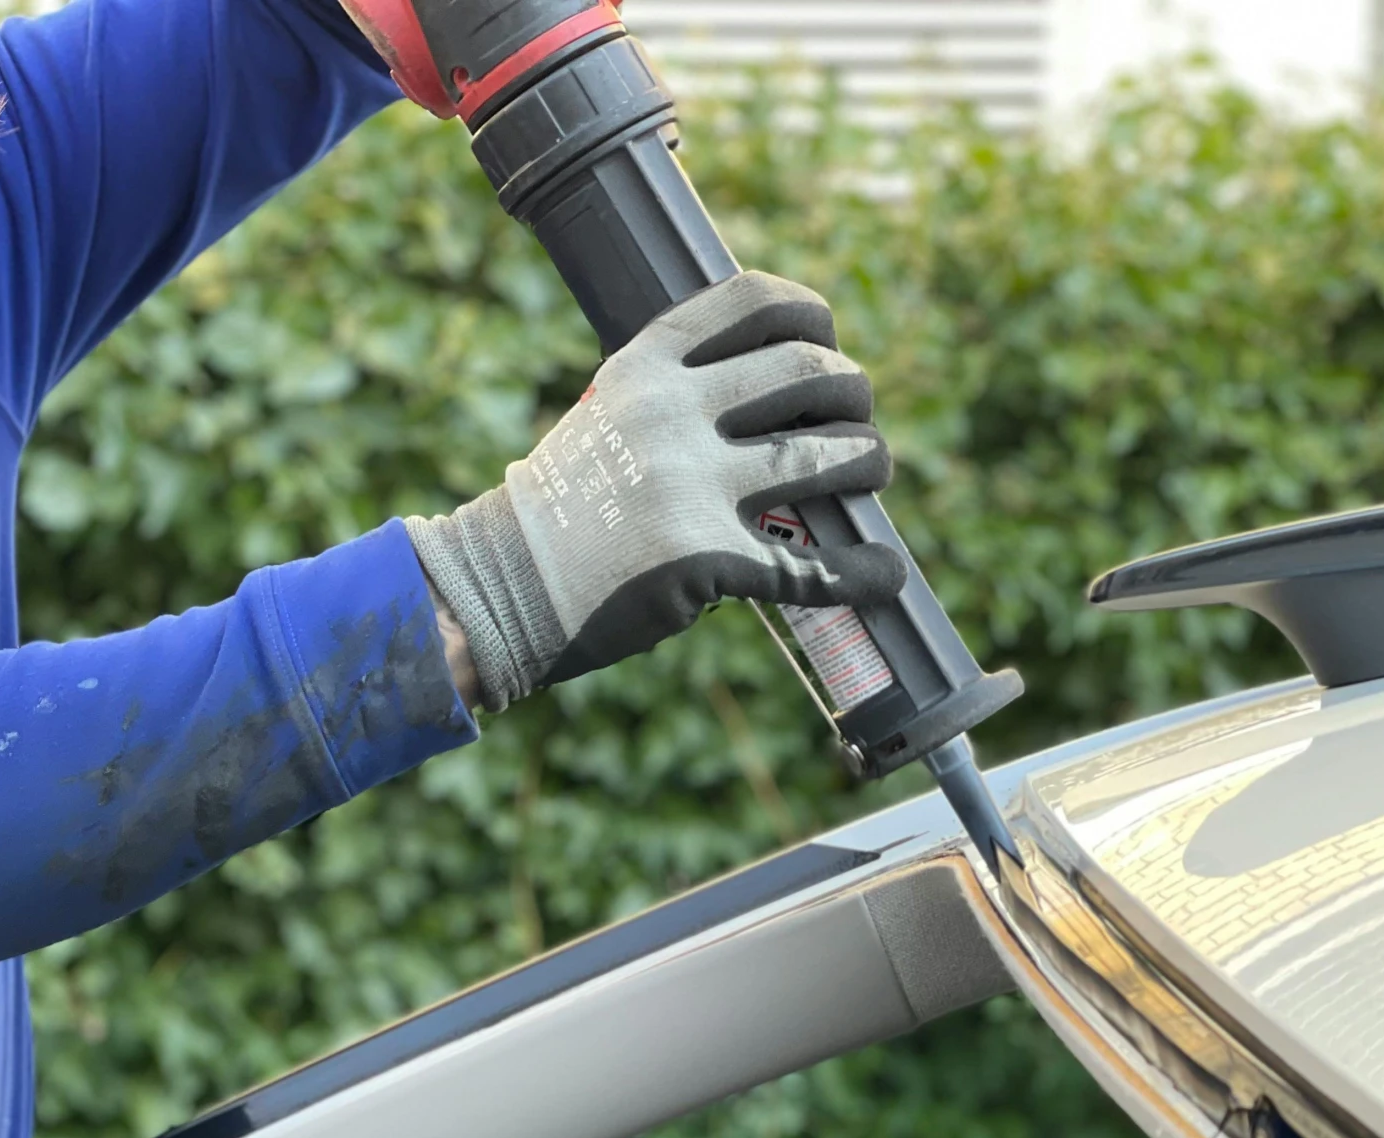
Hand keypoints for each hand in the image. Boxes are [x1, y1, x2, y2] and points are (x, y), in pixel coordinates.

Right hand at [407, 270, 903, 710]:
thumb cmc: (559, 509)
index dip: (813, 314)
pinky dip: (861, 572)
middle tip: (856, 421)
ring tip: (871, 472)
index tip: (827, 336)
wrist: (499, 588)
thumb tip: (770, 388)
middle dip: (853, 393)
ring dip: (870, 462)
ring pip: (827, 455)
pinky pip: (809, 565)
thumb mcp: (605, 416)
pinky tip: (884, 573)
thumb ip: (675, 393)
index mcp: (646, 366)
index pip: (755, 303)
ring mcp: (690, 486)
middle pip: (810, 371)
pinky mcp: (706, 561)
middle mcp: (671, 412)